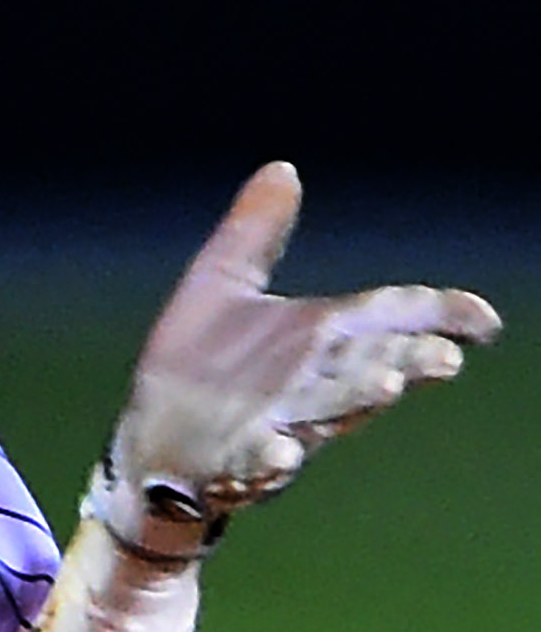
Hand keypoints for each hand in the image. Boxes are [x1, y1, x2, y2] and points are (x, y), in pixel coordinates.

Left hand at [93, 162, 501, 555]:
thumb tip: (283, 168)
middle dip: (406, 361)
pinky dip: (271, 459)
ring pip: (327, 412)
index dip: (437, 317)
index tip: (484, 322)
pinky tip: (280, 453)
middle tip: (444, 358)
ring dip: (356, 399)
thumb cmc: (197, 367)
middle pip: (368, 367)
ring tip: (387, 387)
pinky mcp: (232, 461)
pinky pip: (257, 463)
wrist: (148, 441)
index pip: (386, 320)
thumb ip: (255, 233)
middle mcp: (307, 383)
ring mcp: (274, 424)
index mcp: (316, 338)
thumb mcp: (219, 285)